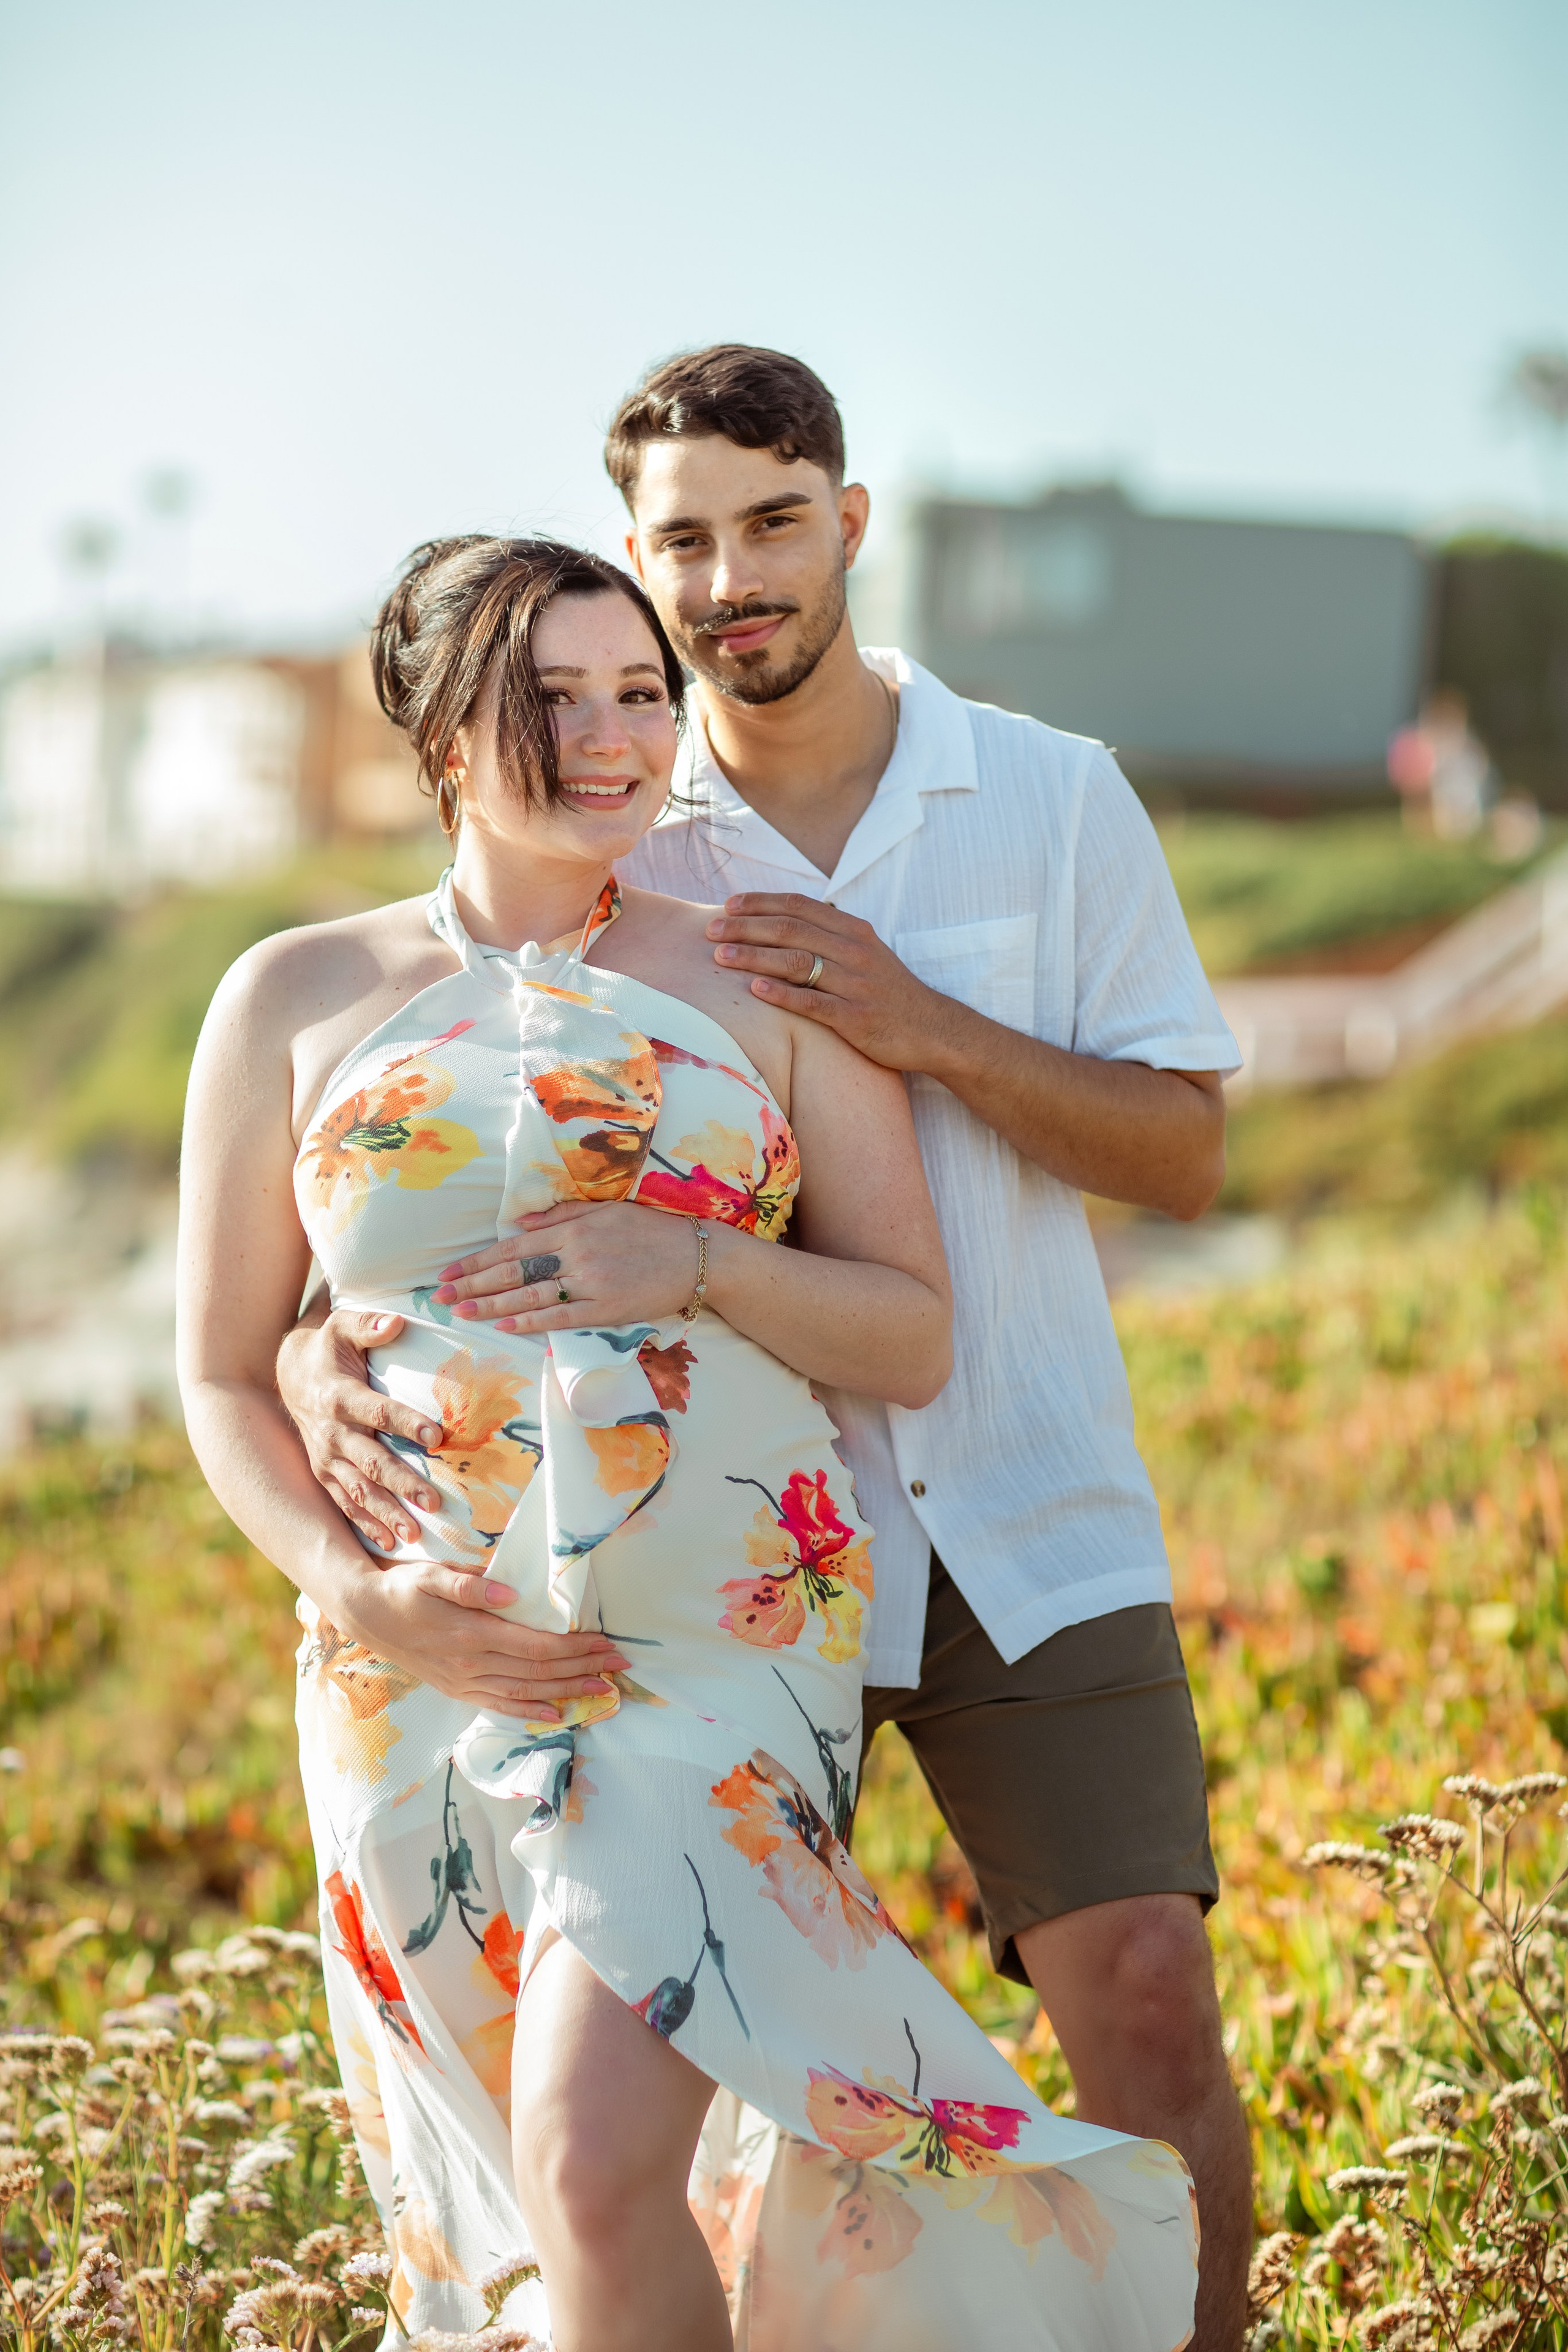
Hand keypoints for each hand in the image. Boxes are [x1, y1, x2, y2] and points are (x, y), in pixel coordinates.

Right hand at [277, 1306, 445, 1554]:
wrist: (290, 1374)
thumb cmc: (328, 1348)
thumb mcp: (342, 1326)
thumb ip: (368, 1324)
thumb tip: (397, 1320)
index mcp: (338, 1396)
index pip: (377, 1412)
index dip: (406, 1423)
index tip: (437, 1436)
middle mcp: (331, 1432)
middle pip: (371, 1461)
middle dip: (402, 1483)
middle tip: (435, 1501)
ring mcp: (326, 1457)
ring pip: (359, 1489)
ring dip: (386, 1512)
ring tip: (415, 1533)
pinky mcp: (324, 1473)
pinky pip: (345, 1502)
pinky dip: (365, 1523)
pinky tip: (388, 1543)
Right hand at [334, 1559, 628, 1722]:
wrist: (364, 1614)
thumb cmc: (402, 1588)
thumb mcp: (431, 1575)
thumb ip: (469, 1585)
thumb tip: (511, 1594)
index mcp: (471, 1634)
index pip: (536, 1646)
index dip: (575, 1647)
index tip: (607, 1642)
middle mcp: (470, 1664)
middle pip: (538, 1671)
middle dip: (583, 1669)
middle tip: (620, 1665)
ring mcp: (463, 1682)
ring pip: (524, 1692)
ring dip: (566, 1692)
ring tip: (602, 1691)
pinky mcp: (456, 1690)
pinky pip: (498, 1706)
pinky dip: (528, 1713)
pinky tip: (554, 1715)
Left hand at [432, 1198, 702, 1333]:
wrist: (696, 1257)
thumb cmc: (652, 1231)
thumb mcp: (606, 1211)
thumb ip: (562, 1214)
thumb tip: (521, 1220)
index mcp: (574, 1227)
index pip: (515, 1244)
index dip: (480, 1259)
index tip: (452, 1271)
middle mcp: (577, 1252)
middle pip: (515, 1270)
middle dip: (474, 1283)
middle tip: (442, 1294)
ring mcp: (591, 1282)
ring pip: (531, 1295)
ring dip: (492, 1304)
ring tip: (462, 1311)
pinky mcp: (606, 1308)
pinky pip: (561, 1318)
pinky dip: (530, 1322)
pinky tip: (505, 1326)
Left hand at [705, 894, 954, 1069]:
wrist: (931, 1029)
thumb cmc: (888, 992)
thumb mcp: (864, 954)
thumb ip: (828, 937)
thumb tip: (782, 923)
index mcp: (853, 930)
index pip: (798, 906)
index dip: (760, 903)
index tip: (728, 905)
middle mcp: (854, 951)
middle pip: (790, 929)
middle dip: (746, 927)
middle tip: (711, 930)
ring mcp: (855, 983)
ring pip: (796, 962)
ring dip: (754, 956)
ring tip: (720, 957)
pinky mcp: (855, 1017)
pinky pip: (812, 1002)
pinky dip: (781, 993)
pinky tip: (754, 988)